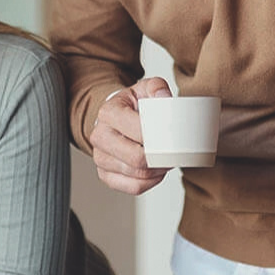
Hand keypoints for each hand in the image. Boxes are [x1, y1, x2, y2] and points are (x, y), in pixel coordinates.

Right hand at [88, 78, 173, 195]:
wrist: (115, 118)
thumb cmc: (132, 105)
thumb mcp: (144, 89)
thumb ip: (157, 87)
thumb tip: (164, 98)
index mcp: (108, 113)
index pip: (139, 132)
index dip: (160, 138)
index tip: (173, 137)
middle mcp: (99, 136)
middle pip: (137, 158)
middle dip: (161, 158)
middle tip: (174, 152)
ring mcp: (100, 158)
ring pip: (137, 175)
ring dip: (158, 170)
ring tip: (166, 159)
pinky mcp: (105, 175)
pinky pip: (133, 187)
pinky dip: (151, 182)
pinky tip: (156, 171)